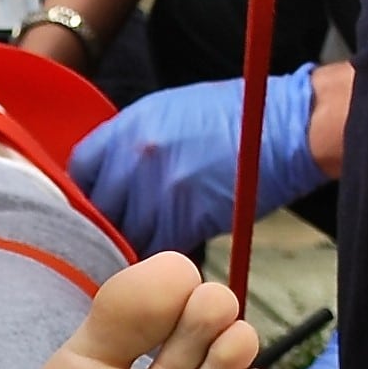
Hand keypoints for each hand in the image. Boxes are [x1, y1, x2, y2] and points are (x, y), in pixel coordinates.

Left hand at [66, 68, 325, 253]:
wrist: (285, 127)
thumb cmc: (235, 115)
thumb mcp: (172, 110)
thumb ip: (135, 139)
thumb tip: (112, 170)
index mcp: (131, 127)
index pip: (81, 170)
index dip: (85, 191)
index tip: (92, 204)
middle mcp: (138, 158)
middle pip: (98, 208)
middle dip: (105, 224)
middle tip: (114, 235)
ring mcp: (162, 191)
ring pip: (126, 234)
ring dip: (132, 245)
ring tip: (140, 252)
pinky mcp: (189, 218)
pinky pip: (160, 247)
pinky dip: (162, 256)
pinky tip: (167, 259)